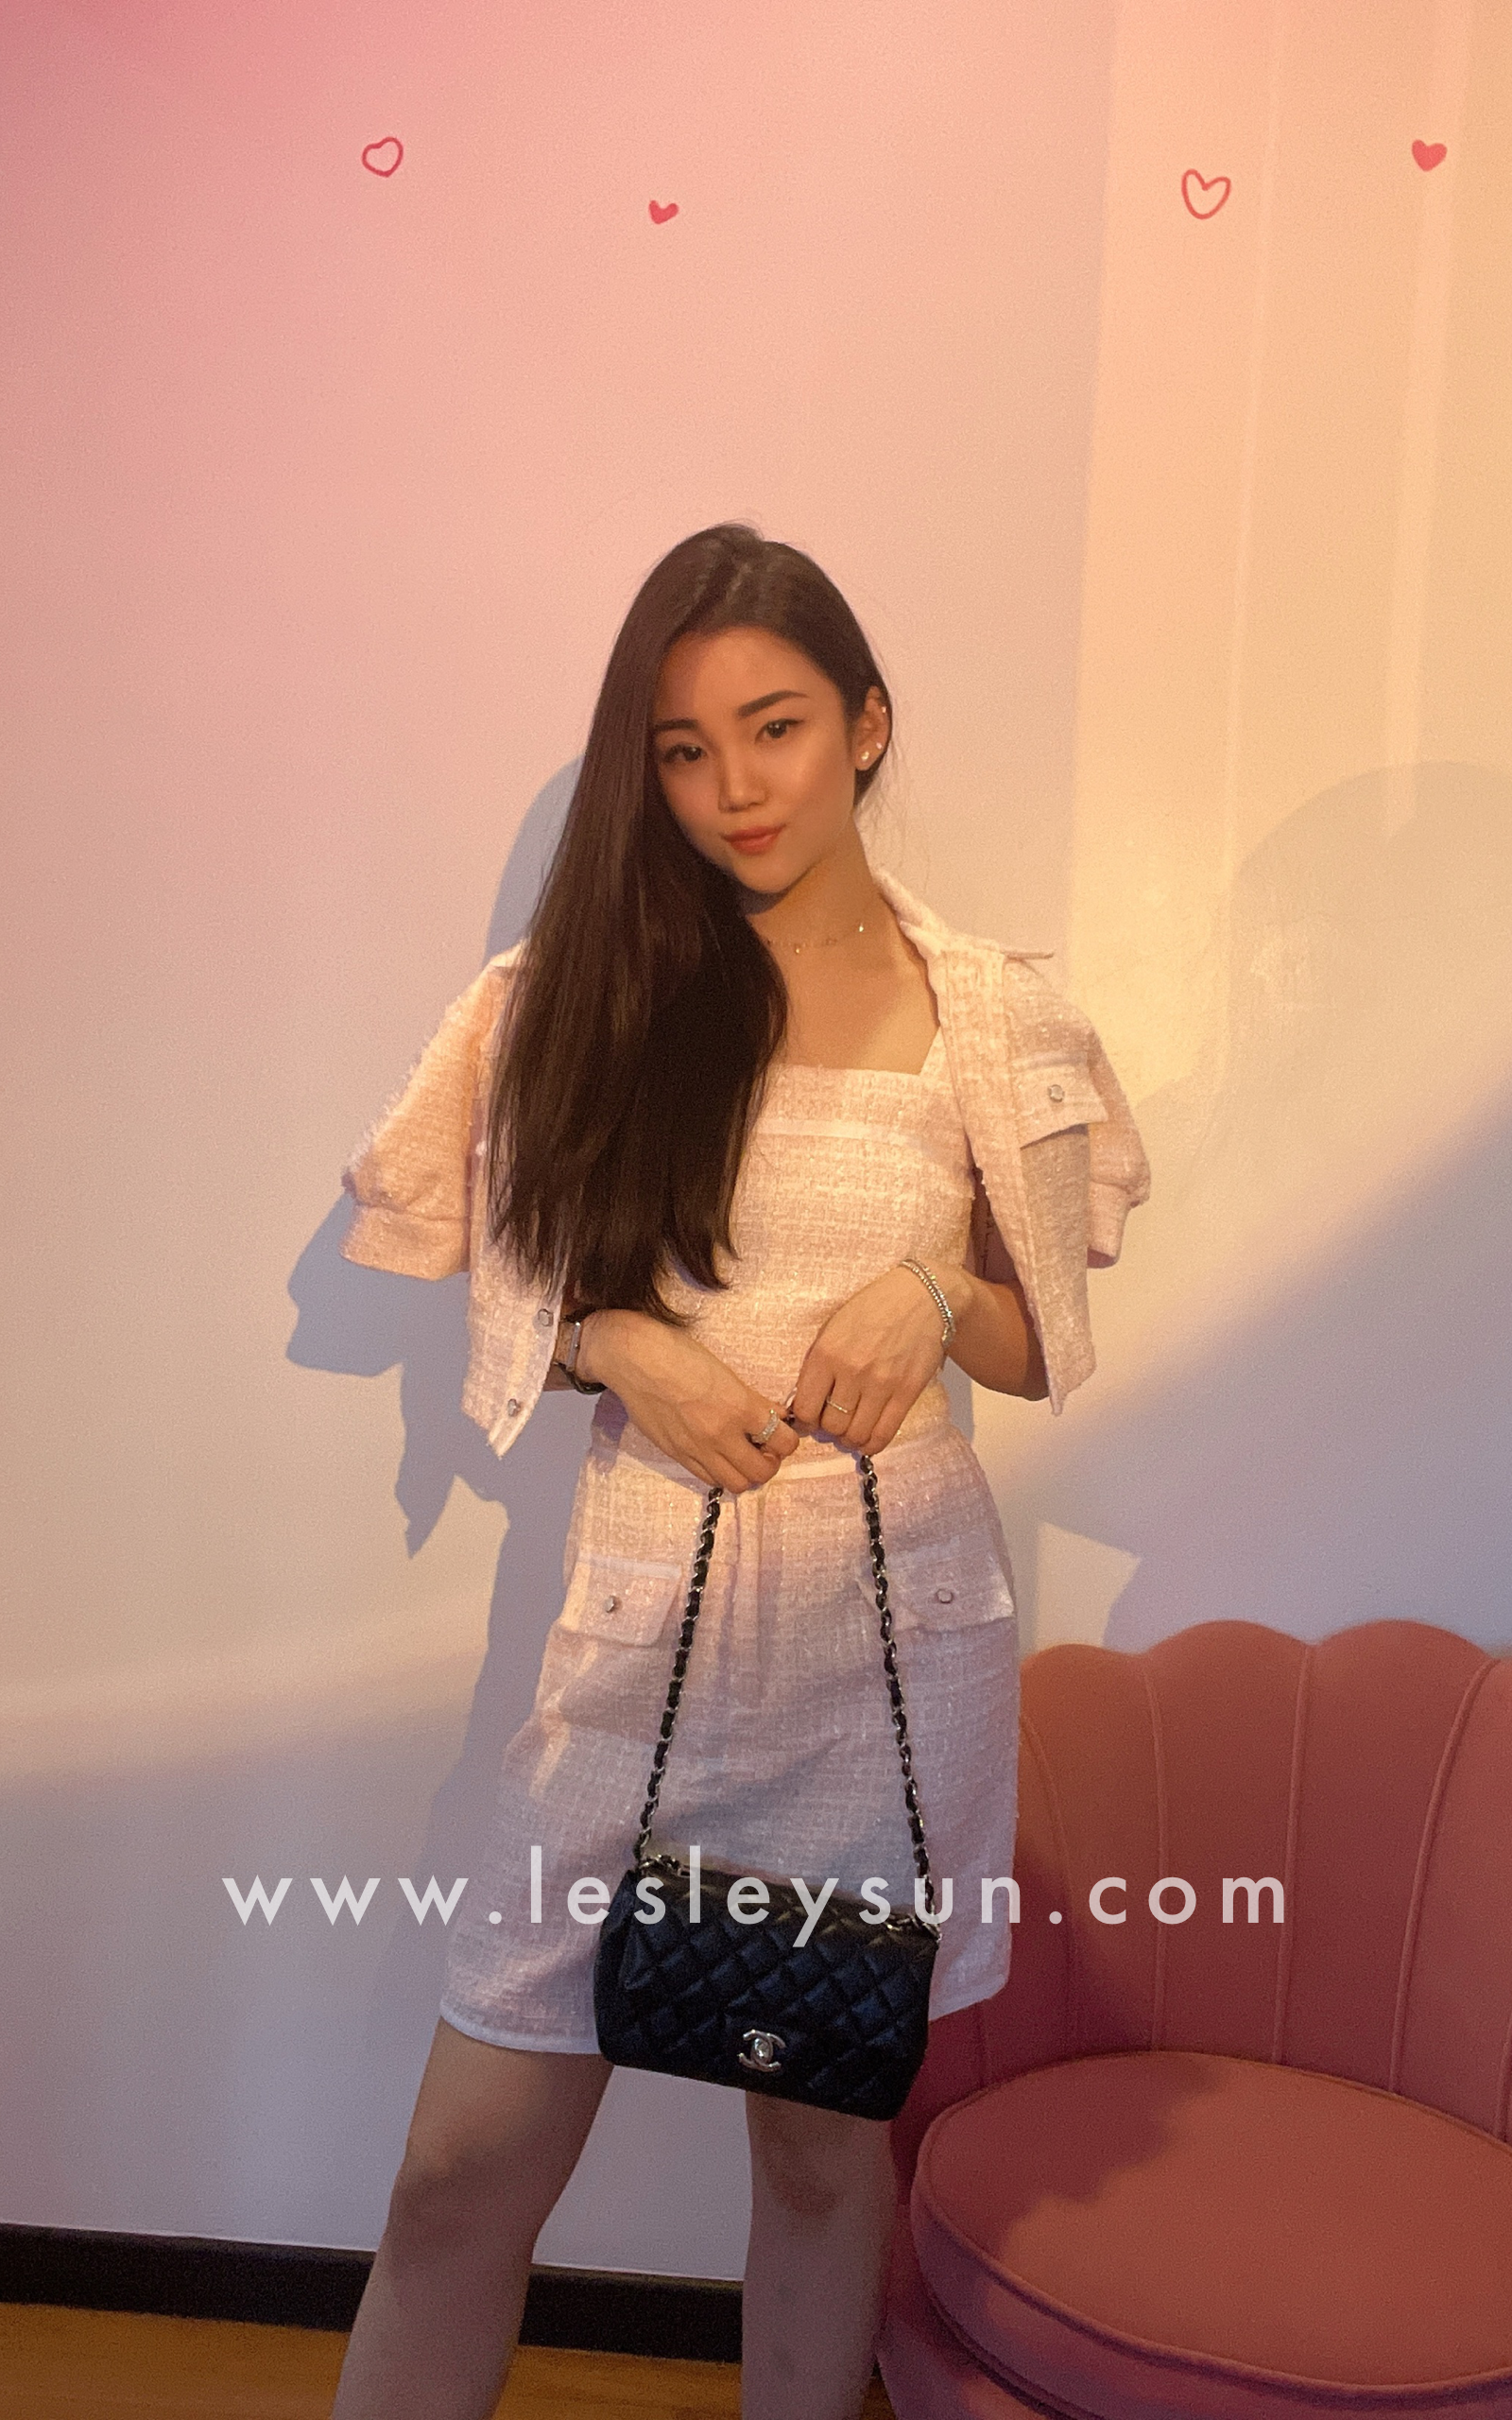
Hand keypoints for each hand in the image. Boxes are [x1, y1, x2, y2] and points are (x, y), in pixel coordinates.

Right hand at [576, 1310, 799, 1493]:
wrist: (633, 1359)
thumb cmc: (678, 1354)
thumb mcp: (725, 1371)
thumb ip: (753, 1399)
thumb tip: (777, 1415)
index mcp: (739, 1406)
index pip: (783, 1441)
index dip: (788, 1439)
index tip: (781, 1432)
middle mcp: (721, 1433)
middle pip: (763, 1472)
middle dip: (770, 1461)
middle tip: (765, 1447)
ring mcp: (697, 1448)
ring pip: (736, 1483)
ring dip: (746, 1473)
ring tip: (742, 1455)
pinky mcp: (677, 1454)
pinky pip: (708, 1478)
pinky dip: (720, 1472)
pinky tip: (718, 1454)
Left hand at [787, 1265, 961, 1454]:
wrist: (920, 1297)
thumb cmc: (872, 1309)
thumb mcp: (833, 1328)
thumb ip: (818, 1364)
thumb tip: (804, 1403)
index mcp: (826, 1353)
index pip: (805, 1408)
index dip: (805, 1420)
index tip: (810, 1418)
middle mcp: (852, 1371)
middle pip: (831, 1425)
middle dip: (828, 1430)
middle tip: (832, 1423)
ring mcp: (881, 1383)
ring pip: (856, 1434)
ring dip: (849, 1439)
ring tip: (850, 1432)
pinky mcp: (906, 1392)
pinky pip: (884, 1433)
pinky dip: (872, 1444)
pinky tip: (868, 1439)